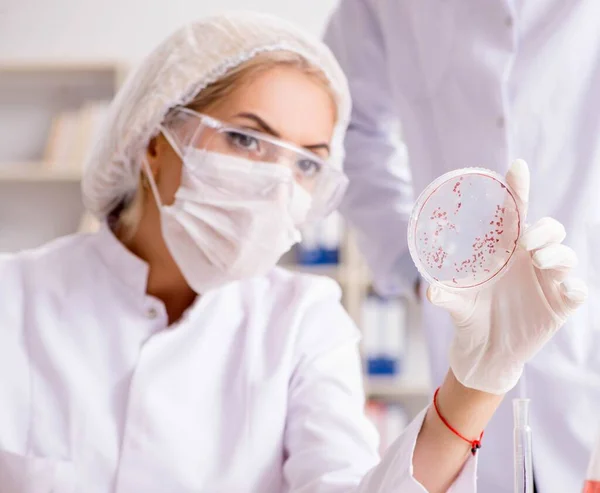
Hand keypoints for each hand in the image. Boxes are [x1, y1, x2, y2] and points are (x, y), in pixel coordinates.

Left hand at [427, 159, 587, 393]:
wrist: (484, 349)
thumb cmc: (470, 314)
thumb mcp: (456, 302)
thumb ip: (446, 294)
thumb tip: (430, 291)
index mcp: (504, 249)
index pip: (515, 213)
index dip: (518, 189)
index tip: (517, 166)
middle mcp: (528, 259)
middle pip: (549, 229)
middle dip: (544, 228)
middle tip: (526, 241)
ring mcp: (547, 280)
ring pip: (565, 255)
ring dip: (557, 253)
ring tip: (537, 260)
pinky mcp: (559, 304)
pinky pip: (578, 290)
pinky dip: (575, 287)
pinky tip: (566, 289)